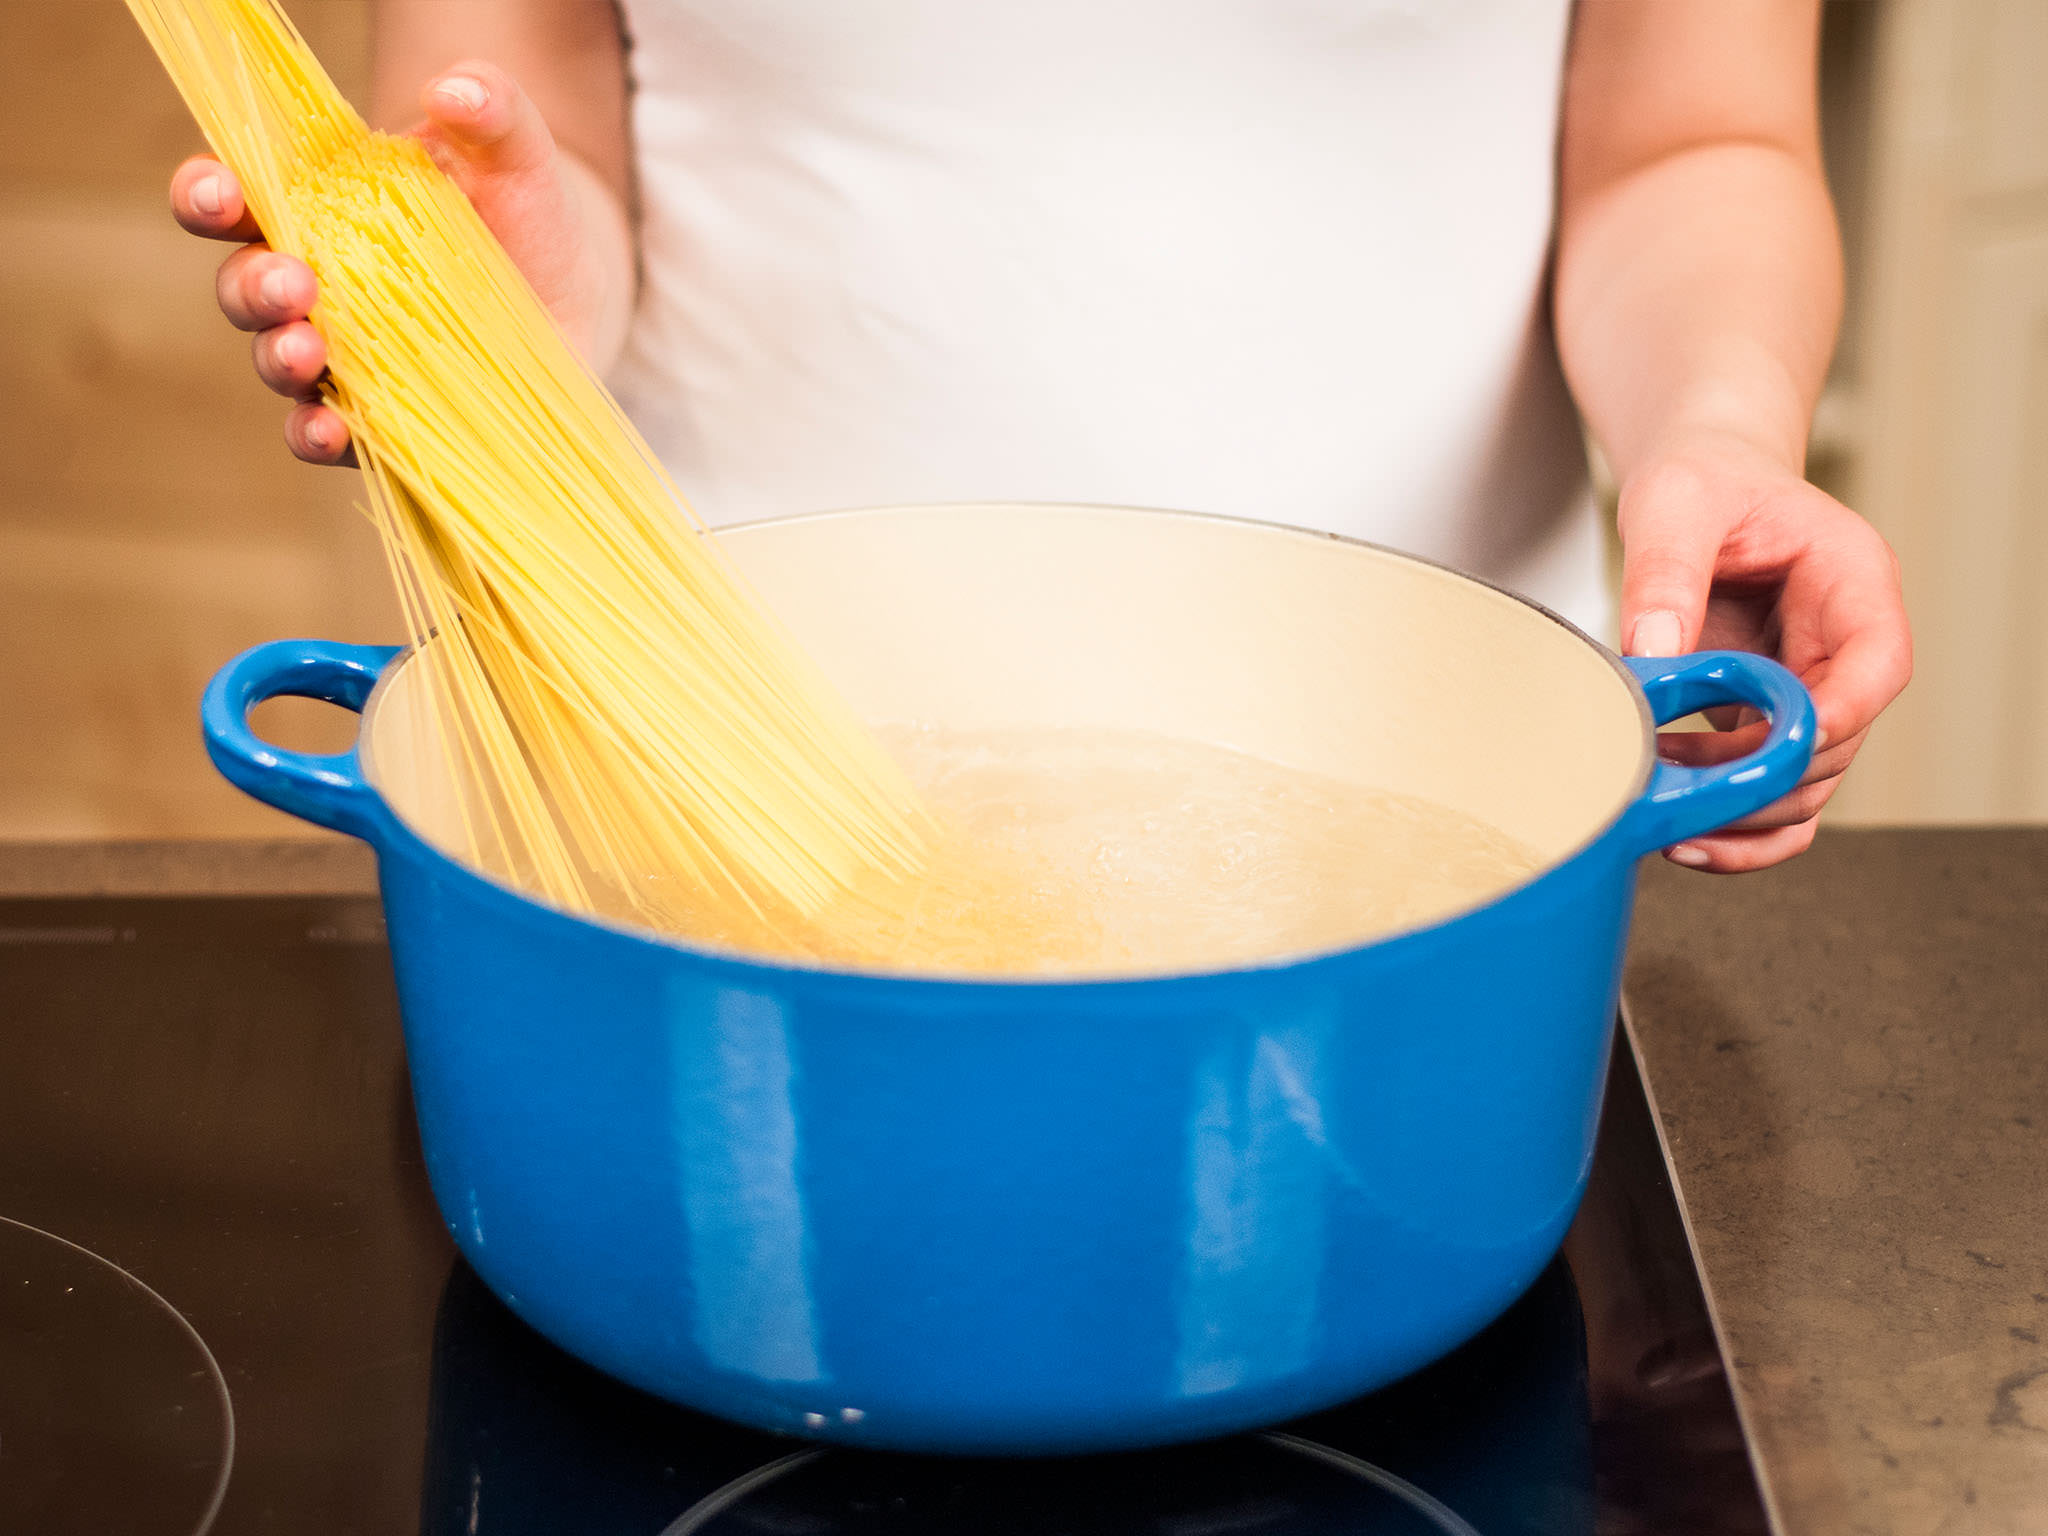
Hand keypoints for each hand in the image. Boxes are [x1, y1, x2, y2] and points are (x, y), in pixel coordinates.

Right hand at [169, 60, 627, 465]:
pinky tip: (329, 431)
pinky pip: (327, 435)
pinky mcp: (381, 418)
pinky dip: (317, 436)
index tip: (221, 192)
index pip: (232, 198)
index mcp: (315, 209)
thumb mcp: (517, 153)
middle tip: (293, 282)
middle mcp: (310, 287)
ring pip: (278, 363)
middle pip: (244, 287)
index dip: (208, 194)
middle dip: (254, 285)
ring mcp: (340, 357)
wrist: (575, 301)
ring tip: (305, 349)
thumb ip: (492, 108)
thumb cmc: (524, 215)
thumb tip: (454, 91)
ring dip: (279, 357)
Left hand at [1616, 428, 1911, 872]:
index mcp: (1851, 583)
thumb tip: (1652, 658)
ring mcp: (1808, 688)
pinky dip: (1735, 820)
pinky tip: (1683, 834)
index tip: (1773, 746)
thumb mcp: (1675, 504)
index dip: (1834, 717)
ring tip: (1670, 819)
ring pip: (1806, 782)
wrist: (1695, 481)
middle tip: (1686, 793)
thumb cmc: (1702, 479)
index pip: (1876, 665)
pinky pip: (1769, 786)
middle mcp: (1842, 645)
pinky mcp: (1764, 717)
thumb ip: (1665, 575)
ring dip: (1746, 812)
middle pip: (1839, 743)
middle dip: (1768, 778)